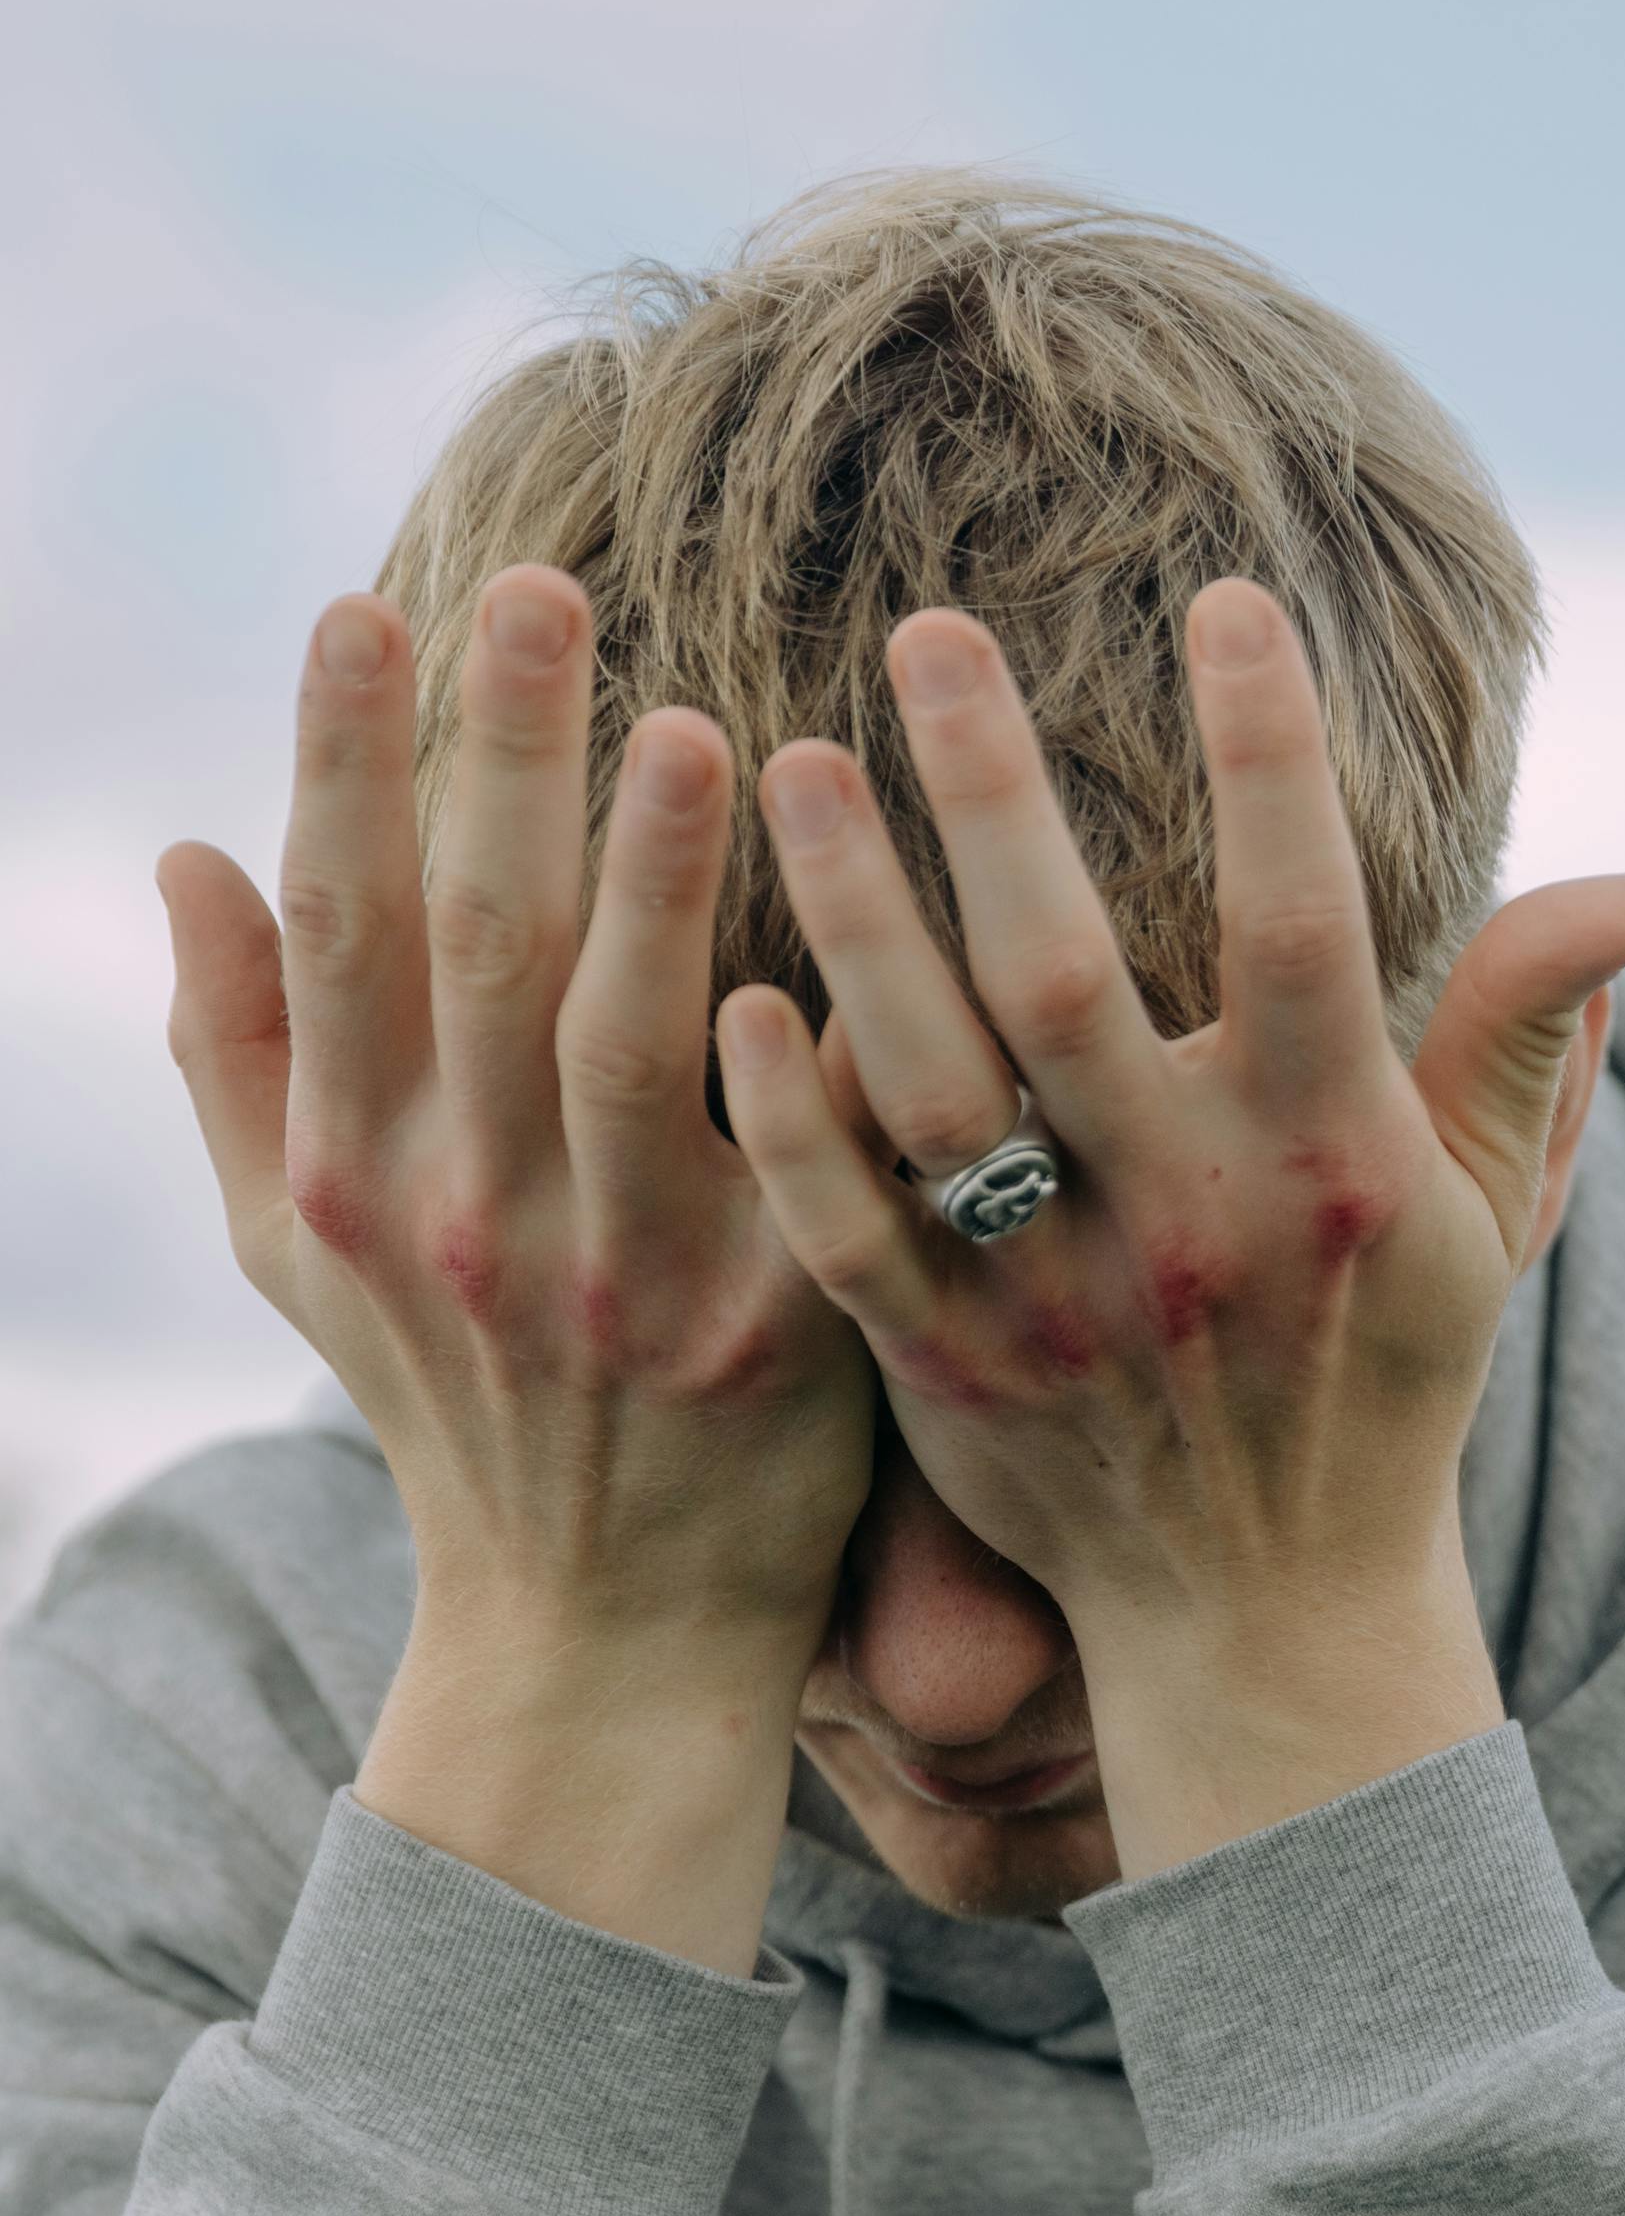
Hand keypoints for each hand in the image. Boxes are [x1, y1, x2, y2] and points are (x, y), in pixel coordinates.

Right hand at [159, 564, 878, 1672]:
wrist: (599, 1625)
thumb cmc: (452, 1401)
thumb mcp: (302, 1251)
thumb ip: (235, 1055)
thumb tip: (184, 850)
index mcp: (355, 1174)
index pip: (332, 932)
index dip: (339, 764)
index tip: (366, 604)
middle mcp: (472, 1218)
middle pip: (475, 951)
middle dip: (498, 760)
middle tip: (539, 589)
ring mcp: (622, 1280)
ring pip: (629, 1046)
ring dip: (652, 882)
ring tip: (692, 729)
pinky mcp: (771, 1330)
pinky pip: (799, 1160)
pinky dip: (816, 1049)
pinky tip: (849, 928)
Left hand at [712, 578, 1624, 1650]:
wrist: (1260, 1617)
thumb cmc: (1377, 1382)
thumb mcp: (1484, 1219)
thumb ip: (1529, 1036)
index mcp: (1326, 1162)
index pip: (1303, 924)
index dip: (1273, 758)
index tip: (1229, 595)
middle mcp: (1180, 1221)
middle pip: (1067, 978)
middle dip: (996, 793)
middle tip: (930, 627)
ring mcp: (1047, 1300)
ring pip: (931, 1087)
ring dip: (858, 919)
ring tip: (794, 762)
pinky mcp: (943, 1368)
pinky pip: (843, 1231)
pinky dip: (790, 1124)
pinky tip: (735, 999)